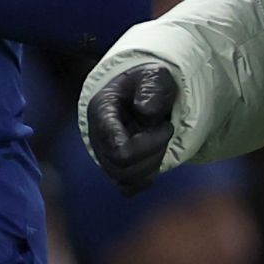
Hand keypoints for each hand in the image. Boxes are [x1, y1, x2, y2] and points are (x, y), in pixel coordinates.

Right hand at [83, 60, 180, 190]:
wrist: (139, 89)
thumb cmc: (146, 82)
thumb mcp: (154, 75)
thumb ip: (151, 89)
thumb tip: (145, 114)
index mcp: (102, 113)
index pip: (120, 151)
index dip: (148, 144)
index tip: (164, 124)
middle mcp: (98, 138)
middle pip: (124, 168)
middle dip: (154, 152)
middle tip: (165, 130)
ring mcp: (104, 155)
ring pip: (127, 180)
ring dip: (152, 165)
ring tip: (160, 141)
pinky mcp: (114, 167)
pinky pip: (127, 188)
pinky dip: (145, 179)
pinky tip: (154, 158)